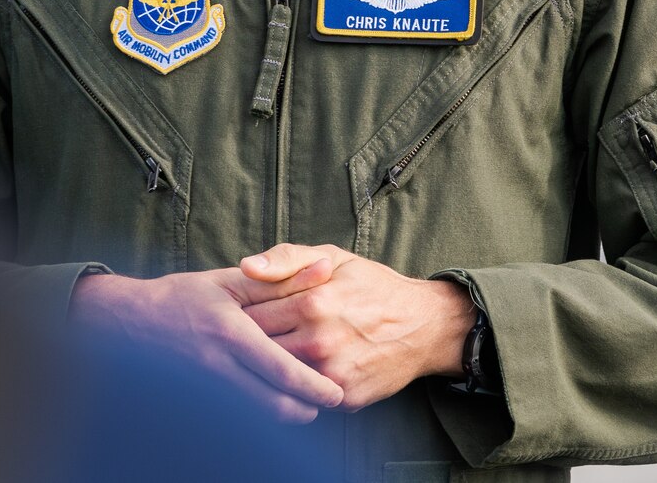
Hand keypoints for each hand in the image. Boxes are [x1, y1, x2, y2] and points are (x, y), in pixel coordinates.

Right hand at [71, 264, 343, 422]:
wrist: (127, 324)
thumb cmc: (181, 298)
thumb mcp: (229, 282)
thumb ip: (279, 280)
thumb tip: (325, 270)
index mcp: (230, 334)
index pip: (281, 370)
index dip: (314, 387)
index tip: (336, 392)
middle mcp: (218, 367)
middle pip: (273, 406)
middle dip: (306, 410)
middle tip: (326, 401)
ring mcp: (205, 390)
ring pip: (257, 419)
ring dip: (285, 415)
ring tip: (303, 402)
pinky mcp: (198, 402)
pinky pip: (238, 418)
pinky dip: (260, 416)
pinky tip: (271, 401)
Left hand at [238, 243, 477, 410]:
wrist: (424, 325)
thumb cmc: (372, 286)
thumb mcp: (333, 258)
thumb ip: (286, 259)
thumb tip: (245, 267)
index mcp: (313, 303)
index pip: (251, 318)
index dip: (238, 318)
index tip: (232, 317)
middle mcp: (321, 342)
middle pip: (259, 353)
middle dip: (246, 347)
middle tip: (239, 342)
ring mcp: (333, 374)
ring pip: (277, 379)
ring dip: (267, 371)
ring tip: (261, 360)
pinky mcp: (346, 399)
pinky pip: (304, 399)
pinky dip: (294, 390)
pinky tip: (292, 378)